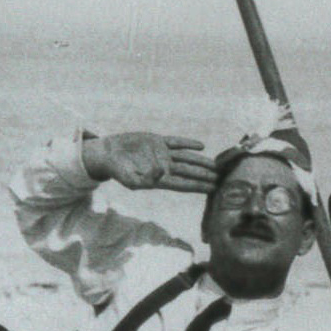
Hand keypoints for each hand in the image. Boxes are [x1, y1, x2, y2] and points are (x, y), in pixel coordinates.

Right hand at [81, 132, 217, 193]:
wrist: (109, 154)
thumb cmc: (117, 171)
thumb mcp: (129, 179)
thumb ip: (144, 180)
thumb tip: (161, 173)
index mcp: (159, 179)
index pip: (183, 184)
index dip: (198, 186)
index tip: (213, 189)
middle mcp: (164, 167)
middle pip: (189, 172)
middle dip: (205, 175)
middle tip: (221, 179)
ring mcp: (162, 154)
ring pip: (186, 158)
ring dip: (201, 161)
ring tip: (215, 165)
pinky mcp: (158, 141)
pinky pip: (176, 142)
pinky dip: (188, 143)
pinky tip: (201, 146)